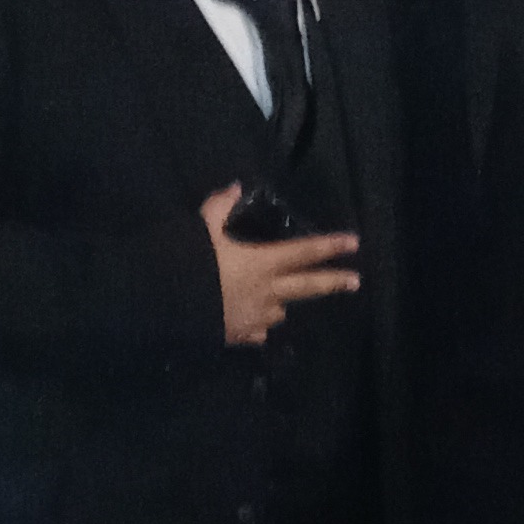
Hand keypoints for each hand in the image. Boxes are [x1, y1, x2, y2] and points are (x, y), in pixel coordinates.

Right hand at [200, 184, 359, 347]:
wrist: (167, 307)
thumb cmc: (190, 265)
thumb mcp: (203, 229)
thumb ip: (220, 207)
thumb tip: (234, 187)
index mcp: (263, 264)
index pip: (304, 252)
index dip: (330, 246)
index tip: (354, 242)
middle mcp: (267, 293)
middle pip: (307, 287)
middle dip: (333, 282)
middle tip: (355, 281)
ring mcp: (255, 318)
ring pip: (279, 312)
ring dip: (282, 305)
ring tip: (281, 303)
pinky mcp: (239, 336)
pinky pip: (255, 332)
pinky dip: (257, 328)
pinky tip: (253, 327)